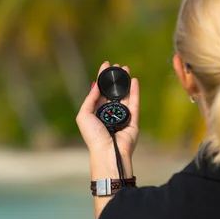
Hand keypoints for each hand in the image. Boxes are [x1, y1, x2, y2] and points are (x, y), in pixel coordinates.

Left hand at [76, 61, 139, 178]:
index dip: (102, 78)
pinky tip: (134, 81)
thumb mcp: (84, 115)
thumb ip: (90, 99)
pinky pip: (134, 103)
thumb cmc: (93, 136)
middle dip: (115, 78)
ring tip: (126, 69)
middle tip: (117, 66)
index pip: (100, 91)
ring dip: (125, 82)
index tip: (105, 66)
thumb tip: (95, 85)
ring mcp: (122, 116)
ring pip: (124, 95)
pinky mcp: (133, 121)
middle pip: (113, 91)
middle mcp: (109, 113)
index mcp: (96, 112)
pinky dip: (135, 92)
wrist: (108, 152)